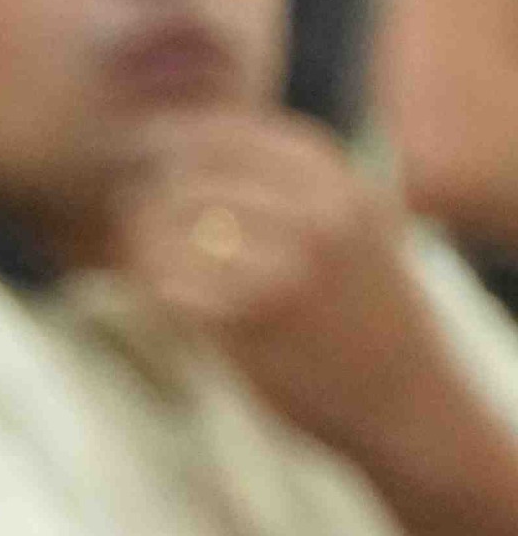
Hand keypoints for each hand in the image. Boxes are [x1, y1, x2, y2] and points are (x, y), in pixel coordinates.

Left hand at [115, 112, 470, 471]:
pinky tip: (156, 299)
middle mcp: (318, 216)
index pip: (239, 132)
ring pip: (171, 225)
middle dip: (153, 192)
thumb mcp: (358, 233)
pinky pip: (166, 285)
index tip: (154, 151)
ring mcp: (284, 267)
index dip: (185, 139)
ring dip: (142, 241)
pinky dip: (149, 288)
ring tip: (139, 257)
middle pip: (194, 173)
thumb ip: (297, 192)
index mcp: (343, 186)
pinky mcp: (248, 322)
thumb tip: (197, 157)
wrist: (406, 403)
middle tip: (129, 209)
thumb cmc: (370, 320)